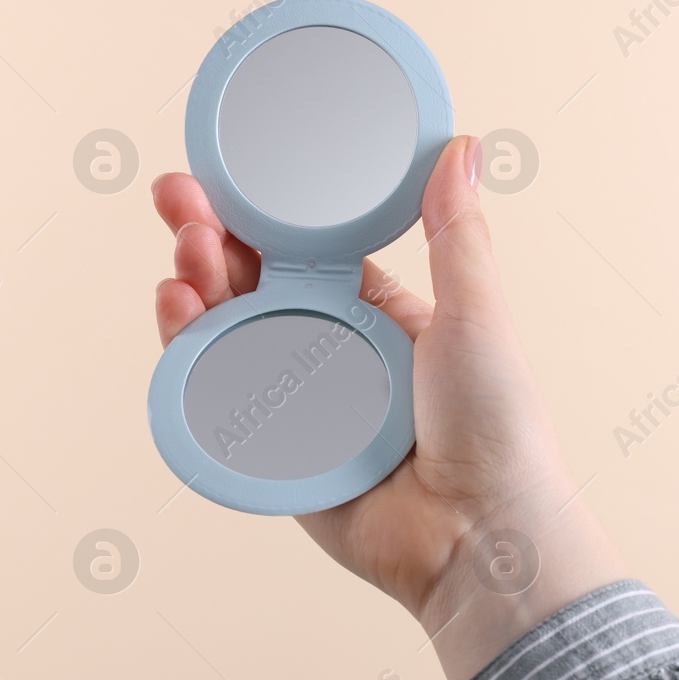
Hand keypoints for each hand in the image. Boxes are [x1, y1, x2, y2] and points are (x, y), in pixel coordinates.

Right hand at [152, 136, 628, 679]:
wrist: (482, 533)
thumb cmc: (498, 427)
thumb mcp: (477, 313)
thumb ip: (456, 233)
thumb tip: (462, 146)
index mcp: (374, 314)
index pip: (297, 250)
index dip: (255, 215)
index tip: (218, 179)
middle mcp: (329, 354)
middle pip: (248, 287)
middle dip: (207, 240)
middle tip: (179, 203)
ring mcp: (295, 405)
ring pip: (225, 337)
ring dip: (195, 289)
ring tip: (185, 257)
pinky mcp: (271, 456)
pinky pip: (218, 404)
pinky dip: (191, 358)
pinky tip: (182, 316)